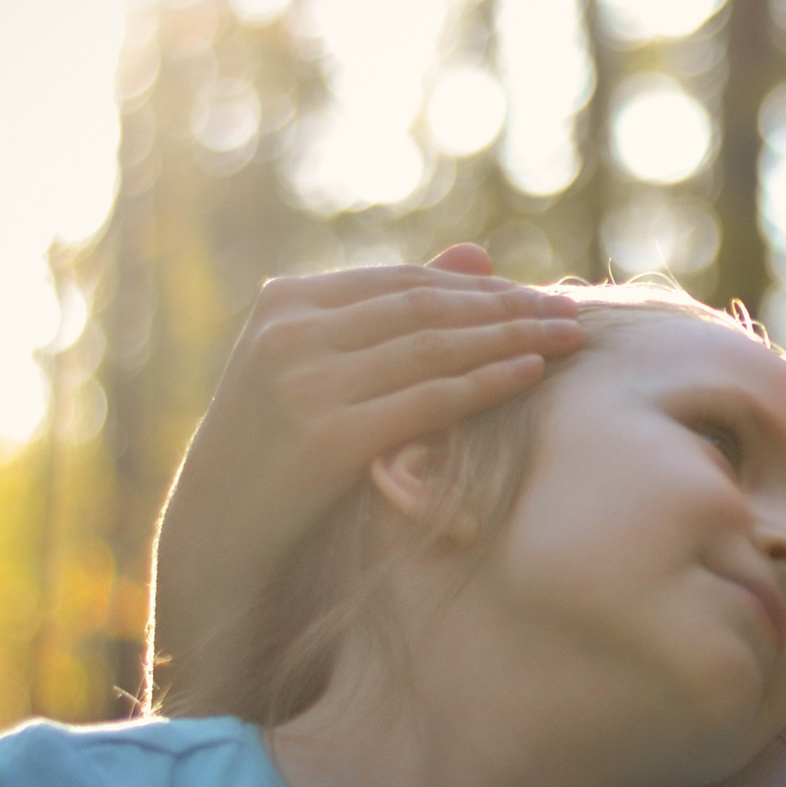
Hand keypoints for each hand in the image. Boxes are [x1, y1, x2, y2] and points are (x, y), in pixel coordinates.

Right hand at [147, 246, 580, 705]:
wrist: (217, 532)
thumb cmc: (278, 447)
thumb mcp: (323, 367)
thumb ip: (394, 312)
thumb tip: (478, 254)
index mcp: (286, 301)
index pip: (403, 283)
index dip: (478, 288)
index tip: (537, 294)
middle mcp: (290, 332)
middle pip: (424, 309)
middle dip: (506, 307)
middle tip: (568, 311)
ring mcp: (304, 383)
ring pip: (432, 347)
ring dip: (510, 337)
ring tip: (567, 337)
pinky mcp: (325, 438)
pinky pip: (427, 401)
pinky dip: (486, 383)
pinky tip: (531, 373)